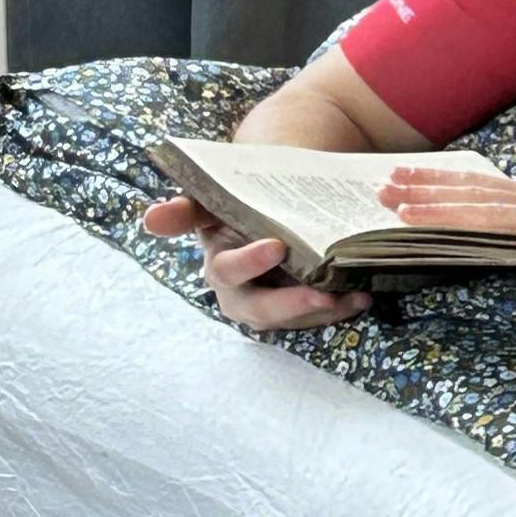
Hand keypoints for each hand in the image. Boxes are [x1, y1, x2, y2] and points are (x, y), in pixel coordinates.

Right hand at [141, 196, 373, 331]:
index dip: (249, 263)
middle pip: (261, 309)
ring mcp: (275, 303)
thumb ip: (186, 209)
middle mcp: (244, 292)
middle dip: (291, 305)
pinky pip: (320, 315)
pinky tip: (364, 295)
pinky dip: (343, 308)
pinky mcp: (302, 307)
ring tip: (355, 295)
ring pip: (297, 317)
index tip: (276, 246)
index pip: (228, 270)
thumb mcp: (213, 199)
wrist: (272, 202)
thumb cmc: (239, 202)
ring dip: (326, 310)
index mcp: (220, 265)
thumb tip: (152, 219)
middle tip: (323, 294)